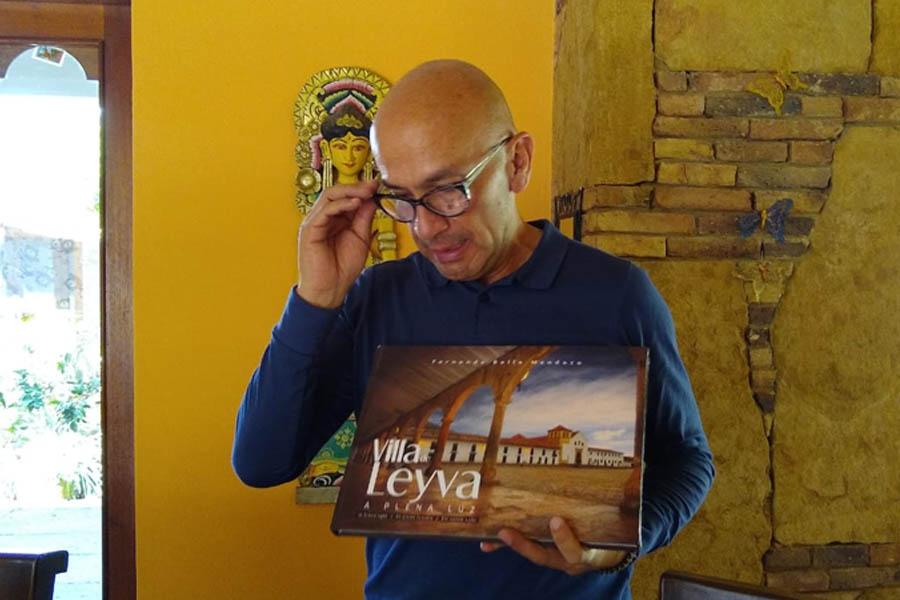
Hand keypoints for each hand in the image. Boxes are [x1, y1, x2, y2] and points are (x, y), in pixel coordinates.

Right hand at [296, 180, 378, 307]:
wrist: (330, 290)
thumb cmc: (342, 268)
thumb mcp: (360, 239)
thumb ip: (364, 219)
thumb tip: (371, 200)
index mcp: (334, 219)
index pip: (345, 196)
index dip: (361, 190)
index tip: (377, 186)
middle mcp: (323, 218)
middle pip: (336, 192)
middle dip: (356, 187)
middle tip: (372, 186)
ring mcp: (315, 222)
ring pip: (329, 196)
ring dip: (349, 191)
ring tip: (366, 192)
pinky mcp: (310, 230)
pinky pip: (325, 210)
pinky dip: (341, 204)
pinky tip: (355, 203)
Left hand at [480, 516, 627, 574]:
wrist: (610, 555)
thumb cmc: (612, 536)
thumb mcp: (616, 529)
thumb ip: (616, 509)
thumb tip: (636, 478)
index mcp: (588, 554)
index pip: (575, 551)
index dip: (564, 539)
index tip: (555, 521)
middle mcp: (569, 561)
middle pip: (544, 556)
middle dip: (523, 545)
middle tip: (505, 533)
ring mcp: (557, 558)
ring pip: (531, 553)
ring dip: (510, 545)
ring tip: (489, 538)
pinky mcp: (547, 552)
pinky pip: (528, 548)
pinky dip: (510, 543)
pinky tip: (490, 539)